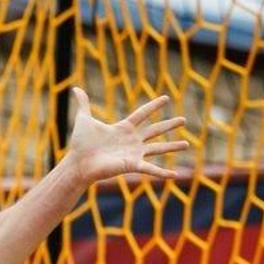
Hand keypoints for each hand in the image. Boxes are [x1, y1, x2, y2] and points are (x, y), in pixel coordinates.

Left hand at [64, 87, 189, 184]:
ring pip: (158, 148)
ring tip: (187, 144)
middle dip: (169, 125)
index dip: (153, 106)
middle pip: (155, 130)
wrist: (78, 163)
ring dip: (173, 146)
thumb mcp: (84, 119)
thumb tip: (75, 88)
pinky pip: (151, 169)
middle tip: (184, 119)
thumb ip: (83, 103)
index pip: (142, 114)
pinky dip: (163, 173)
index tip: (166, 98)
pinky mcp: (132, 165)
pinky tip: (176, 175)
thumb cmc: (80, 144)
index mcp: (123, 128)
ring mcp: (134, 153)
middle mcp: (131, 140)